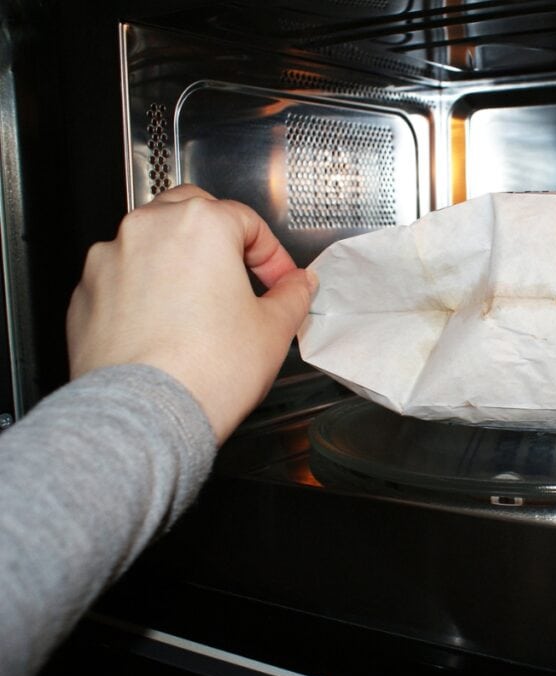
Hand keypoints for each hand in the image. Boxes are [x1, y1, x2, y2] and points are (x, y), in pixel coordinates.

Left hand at [66, 185, 315, 443]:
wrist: (146, 415)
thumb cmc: (206, 371)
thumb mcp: (274, 330)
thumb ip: (293, 296)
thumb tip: (299, 285)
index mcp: (201, 225)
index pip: (249, 222)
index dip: (273, 256)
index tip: (281, 282)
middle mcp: (149, 229)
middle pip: (192, 211)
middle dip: (220, 237)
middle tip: (239, 274)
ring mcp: (110, 259)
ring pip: (151, 241)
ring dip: (178, 260)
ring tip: (199, 305)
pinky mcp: (86, 292)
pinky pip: (122, 277)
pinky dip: (143, 290)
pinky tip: (164, 327)